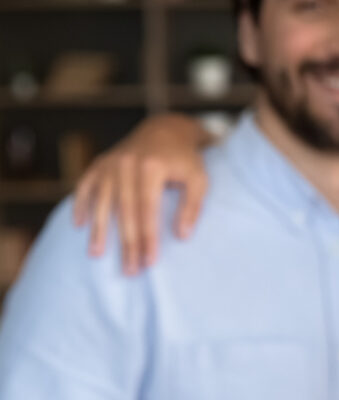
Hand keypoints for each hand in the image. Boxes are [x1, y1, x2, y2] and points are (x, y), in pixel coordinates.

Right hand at [72, 114, 210, 273]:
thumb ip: (192, 206)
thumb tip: (181, 236)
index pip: (148, 210)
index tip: (149, 262)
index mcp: (152, 167)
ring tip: (97, 254)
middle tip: (129, 270)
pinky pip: (85, 185)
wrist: (165, 130)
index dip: (148, 238)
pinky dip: (80, 204)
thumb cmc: (185, 160)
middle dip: (126, 243)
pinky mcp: (99, 163)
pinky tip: (79, 225)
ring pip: (101, 201)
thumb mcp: (199, 179)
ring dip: (99, 229)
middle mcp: (127, 164)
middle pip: (124, 211)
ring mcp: (110, 163)